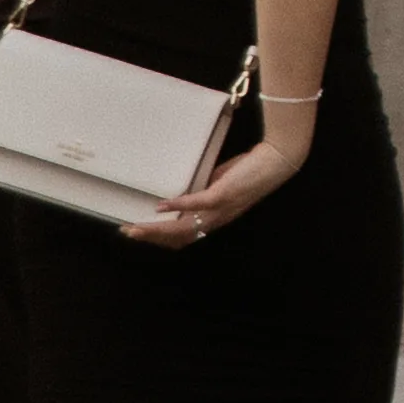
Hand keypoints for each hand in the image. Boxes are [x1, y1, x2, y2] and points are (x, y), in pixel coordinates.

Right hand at [132, 95, 312, 248]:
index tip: (138, 233)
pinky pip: (195, 204)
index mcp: (215, 220)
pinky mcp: (222, 195)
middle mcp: (216, 220)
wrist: (276, 162)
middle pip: (177, 239)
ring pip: (181, 228)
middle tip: (127, 232)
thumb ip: (203, 192)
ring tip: (135, 227)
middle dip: (150, 237)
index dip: (159, 240)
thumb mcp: (221, 185)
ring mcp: (219, 210)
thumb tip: (184, 193)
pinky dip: (176, 205)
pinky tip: (160, 207)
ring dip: (156, 229)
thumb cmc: (250, 171)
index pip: (183, 238)